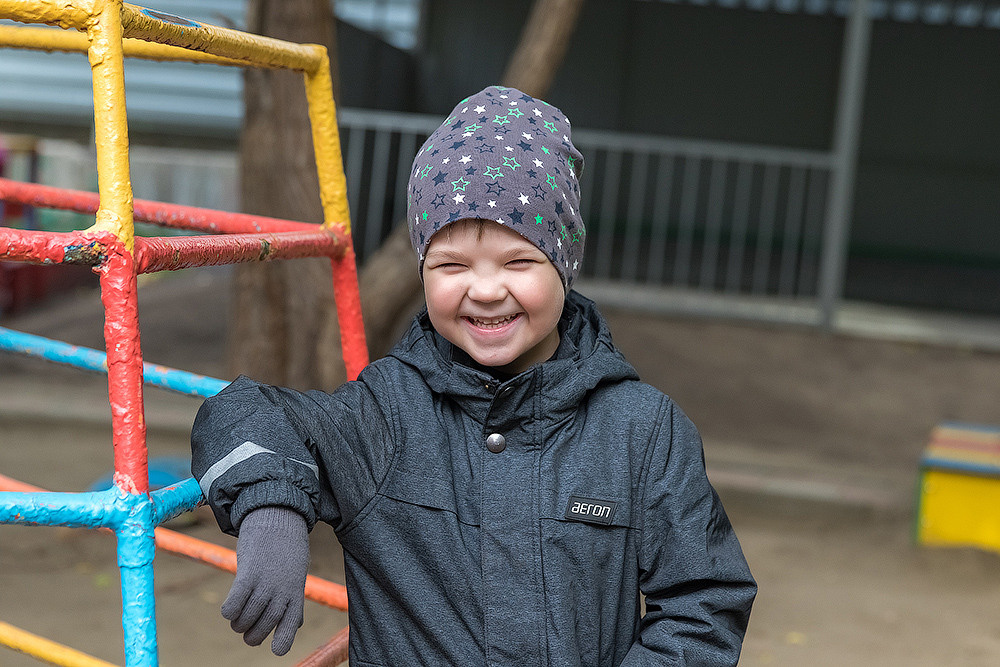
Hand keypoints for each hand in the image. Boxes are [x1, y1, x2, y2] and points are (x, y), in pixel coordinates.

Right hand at [222, 506, 309, 654]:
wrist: (278, 517)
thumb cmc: (287, 548)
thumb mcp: (296, 573)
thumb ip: (295, 599)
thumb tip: (297, 624)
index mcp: (296, 592)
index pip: (291, 626)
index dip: (282, 641)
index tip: (275, 650)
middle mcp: (282, 590)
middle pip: (264, 626)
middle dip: (252, 635)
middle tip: (245, 631)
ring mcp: (266, 582)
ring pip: (247, 618)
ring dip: (238, 623)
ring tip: (236, 619)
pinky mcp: (249, 573)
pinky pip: (234, 604)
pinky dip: (229, 611)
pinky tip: (229, 609)